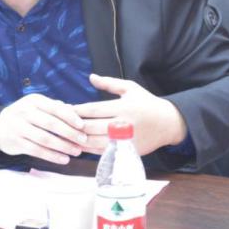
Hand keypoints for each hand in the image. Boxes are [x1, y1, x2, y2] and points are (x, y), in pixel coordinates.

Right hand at [0, 93, 87, 164]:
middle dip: (69, 133)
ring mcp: (19, 127)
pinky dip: (52, 156)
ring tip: (76, 152)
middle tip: (83, 140)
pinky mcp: (16, 143)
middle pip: (51, 123)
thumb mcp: (37, 106)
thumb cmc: (25, 115)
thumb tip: (75, 110)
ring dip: (63, 146)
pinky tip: (63, 159)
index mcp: (34, 100)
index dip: (70, 117)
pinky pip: (37, 150)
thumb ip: (55, 107)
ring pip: (44, 139)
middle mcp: (25, 112)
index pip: (55, 107)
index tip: (83, 125)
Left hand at [73, 74, 187, 155]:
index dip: (77, 110)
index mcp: (122, 107)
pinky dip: (88, 149)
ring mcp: (124, 141)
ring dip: (78, 139)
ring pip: (94, 142)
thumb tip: (90, 77)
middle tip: (60, 122)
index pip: (94, 110)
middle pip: (91, 127)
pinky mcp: (126, 151)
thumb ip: (109, 83)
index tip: (65, 108)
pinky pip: (102, 152)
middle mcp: (123, 125)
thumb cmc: (147, 103)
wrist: (167, 123)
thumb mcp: (130, 88)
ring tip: (66, 135)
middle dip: (74, 125)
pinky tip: (79, 144)